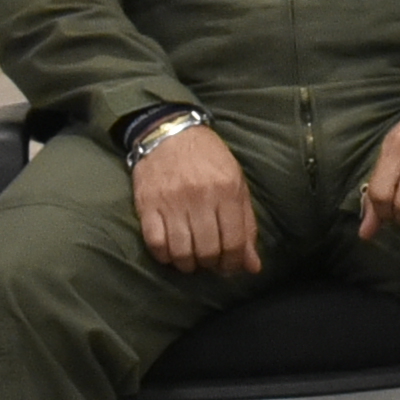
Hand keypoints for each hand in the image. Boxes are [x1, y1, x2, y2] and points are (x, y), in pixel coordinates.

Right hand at [127, 117, 260, 274]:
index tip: (230, 267)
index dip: (234, 263)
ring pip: (181, 251)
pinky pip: (155, 243)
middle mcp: (200, 197)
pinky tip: (170, 252)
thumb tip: (252, 266)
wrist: (170, 133)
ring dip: (188, 265)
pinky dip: (163, 255)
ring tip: (191, 260)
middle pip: (208, 250)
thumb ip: (246, 225)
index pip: (234, 242)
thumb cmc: (209, 160)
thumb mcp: (236, 184)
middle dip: (211, 264)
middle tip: (210, 262)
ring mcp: (171, 201)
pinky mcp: (147, 204)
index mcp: (227, 190)